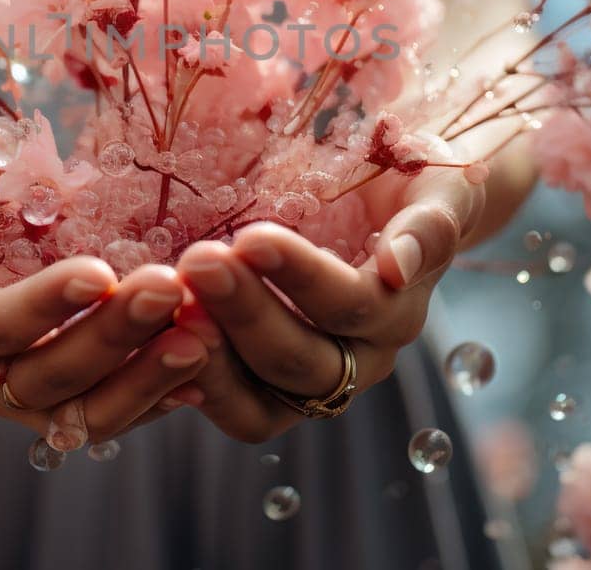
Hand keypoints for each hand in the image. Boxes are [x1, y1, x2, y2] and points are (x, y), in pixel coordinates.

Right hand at [0, 177, 208, 450]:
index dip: (47, 306)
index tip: (101, 272)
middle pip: (50, 374)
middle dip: (116, 336)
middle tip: (173, 289)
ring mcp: (20, 387)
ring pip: (86, 406)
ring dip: (147, 376)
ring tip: (204, 334)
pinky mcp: (57, 384)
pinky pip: (108, 405)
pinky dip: (156, 391)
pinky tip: (206, 364)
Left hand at [174, 167, 482, 441]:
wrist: (393, 201)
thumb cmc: (409, 181)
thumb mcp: (433, 189)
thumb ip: (427, 226)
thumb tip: (398, 265)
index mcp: (398, 311)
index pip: (350, 303)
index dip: (301, 275)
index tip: (250, 236)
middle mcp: (360, 359)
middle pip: (299, 356)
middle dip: (244, 310)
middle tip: (196, 261)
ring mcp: (314, 384)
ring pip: (264, 400)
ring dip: (212, 358)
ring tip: (171, 308)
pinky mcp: (271, 393)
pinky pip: (237, 409)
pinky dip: (197, 387)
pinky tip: (157, 350)